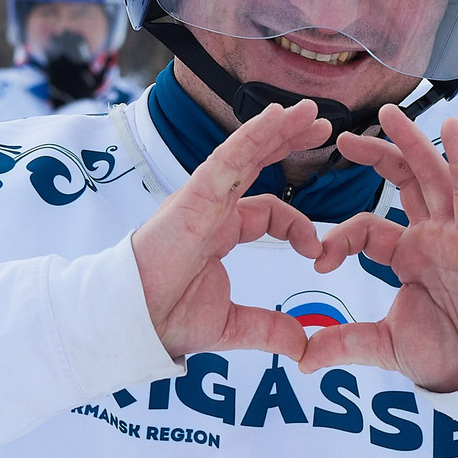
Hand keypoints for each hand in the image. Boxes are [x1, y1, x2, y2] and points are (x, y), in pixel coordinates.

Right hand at [132, 100, 329, 360]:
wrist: (134, 321)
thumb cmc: (167, 318)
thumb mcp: (232, 325)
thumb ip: (269, 329)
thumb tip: (304, 347)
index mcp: (221, 231)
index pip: (269, 212)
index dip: (299, 227)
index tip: (316, 253)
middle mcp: (214, 208)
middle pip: (257, 163)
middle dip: (289, 142)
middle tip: (322, 125)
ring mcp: (203, 197)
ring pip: (246, 151)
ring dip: (279, 128)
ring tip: (310, 110)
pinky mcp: (196, 194)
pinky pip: (229, 157)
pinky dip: (254, 135)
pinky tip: (278, 117)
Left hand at [307, 108, 457, 391]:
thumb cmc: (448, 353)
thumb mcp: (385, 345)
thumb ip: (344, 343)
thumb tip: (301, 361)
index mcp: (408, 256)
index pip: (367, 228)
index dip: (339, 239)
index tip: (317, 260)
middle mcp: (431, 235)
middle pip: (403, 182)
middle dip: (375, 155)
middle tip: (343, 138)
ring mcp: (456, 232)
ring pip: (432, 175)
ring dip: (411, 142)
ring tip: (388, 113)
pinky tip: (451, 128)